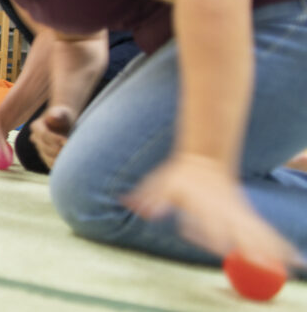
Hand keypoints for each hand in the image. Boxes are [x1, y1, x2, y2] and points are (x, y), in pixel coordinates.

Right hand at [29, 105, 74, 168]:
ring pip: (47, 158)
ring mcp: (39, 148)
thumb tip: (52, 117)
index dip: (55, 139)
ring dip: (59, 161)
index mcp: (36, 126)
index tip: (67, 142)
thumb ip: (57, 115)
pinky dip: (59, 166)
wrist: (64, 122)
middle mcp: (35, 138)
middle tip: (72, 153)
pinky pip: (50, 164)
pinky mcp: (46, 156)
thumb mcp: (62, 113)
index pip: (44, 135)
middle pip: (45, 148)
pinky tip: (69, 166)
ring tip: (71, 161)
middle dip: (58, 151)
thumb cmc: (64, 116)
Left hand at [124, 154, 302, 270]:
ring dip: (273, 250)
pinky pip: (265, 233)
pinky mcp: (246, 217)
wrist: (203, 161)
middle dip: (251, 247)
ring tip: (292, 265)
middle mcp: (223, 211)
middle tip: (262, 263)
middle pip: (239, 232)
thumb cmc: (177, 177)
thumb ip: (150, 197)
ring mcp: (237, 214)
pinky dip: (279, 245)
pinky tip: (293, 259)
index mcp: (203, 205)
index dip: (214, 234)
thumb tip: (136, 208)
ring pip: (258, 234)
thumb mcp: (160, 183)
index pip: (210, 223)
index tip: (223, 247)